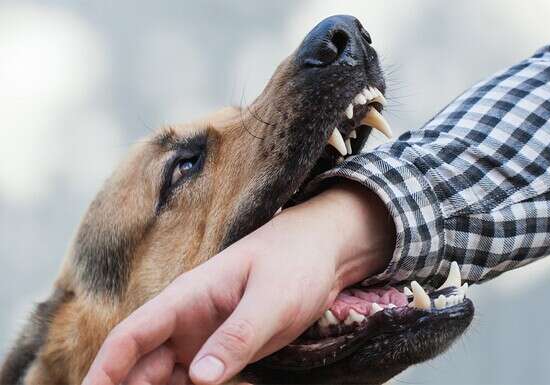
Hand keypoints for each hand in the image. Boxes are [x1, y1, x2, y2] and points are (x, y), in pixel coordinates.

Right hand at [82, 182, 394, 384]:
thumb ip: (237, 336)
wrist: (322, 253)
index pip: (130, 335)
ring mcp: (203, 336)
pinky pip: (195, 380)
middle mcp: (186, 320)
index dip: (105, 370)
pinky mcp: (224, 349)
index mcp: (187, 297)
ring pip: (163, 376)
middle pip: (140, 364)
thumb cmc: (295, 263)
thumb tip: (199, 378)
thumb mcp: (271, 300)